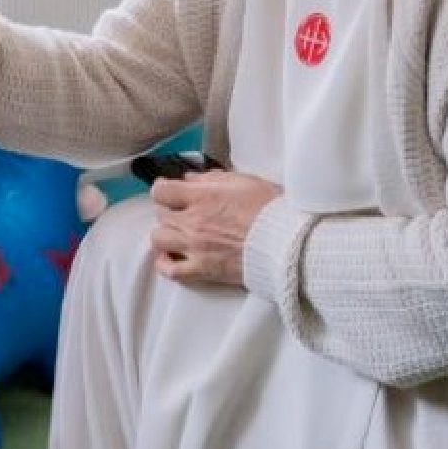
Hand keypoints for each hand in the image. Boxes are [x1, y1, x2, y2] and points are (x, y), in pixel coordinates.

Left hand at [148, 170, 279, 286]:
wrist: (289, 244)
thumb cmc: (272, 210)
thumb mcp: (245, 182)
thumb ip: (212, 178)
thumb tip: (190, 179)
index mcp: (202, 197)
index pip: (161, 191)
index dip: (163, 189)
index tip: (170, 191)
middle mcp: (193, 222)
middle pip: (160, 214)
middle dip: (169, 210)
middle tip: (181, 211)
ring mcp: (195, 247)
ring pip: (158, 238)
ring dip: (166, 233)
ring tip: (178, 233)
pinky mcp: (202, 270)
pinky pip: (170, 270)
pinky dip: (165, 263)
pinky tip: (171, 257)